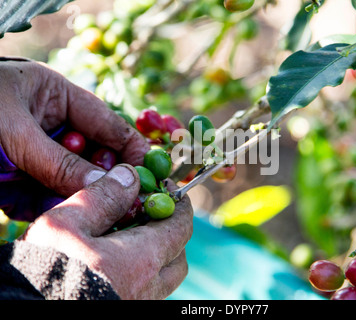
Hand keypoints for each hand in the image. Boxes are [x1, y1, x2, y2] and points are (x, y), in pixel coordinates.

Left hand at [0, 59, 148, 197]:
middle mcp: (52, 124)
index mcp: (58, 96)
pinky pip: (40, 196)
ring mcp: (36, 151)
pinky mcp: (17, 177)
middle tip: (105, 198)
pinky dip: (39, 205)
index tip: (144, 178)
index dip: (131, 151)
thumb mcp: (13, 130)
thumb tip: (107, 187)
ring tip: (62, 205)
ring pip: (68, 180)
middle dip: (97, 178)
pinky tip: (23, 204)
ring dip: (66, 195)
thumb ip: (60, 162)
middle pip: (92, 156)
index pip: (109, 124)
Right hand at [21, 164, 192, 299]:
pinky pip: (147, 293)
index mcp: (143, 258)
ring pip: (164, 279)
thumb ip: (103, 197)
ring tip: (134, 239)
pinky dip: (144, 275)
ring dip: (160, 256)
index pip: (180, 226)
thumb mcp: (67, 223)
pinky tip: (118, 265)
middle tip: (153, 215)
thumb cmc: (46, 268)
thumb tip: (130, 177)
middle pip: (178, 256)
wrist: (27, 311)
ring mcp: (138, 303)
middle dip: (173, 232)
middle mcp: (149, 286)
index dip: (179, 204)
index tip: (168, 189)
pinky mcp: (125, 312)